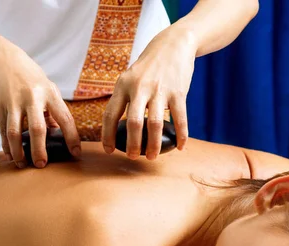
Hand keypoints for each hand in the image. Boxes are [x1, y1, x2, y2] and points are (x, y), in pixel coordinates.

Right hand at [0, 36, 80, 167]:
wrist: (5, 61)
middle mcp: (32, 98)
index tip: (75, 153)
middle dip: (40, 150)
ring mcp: (14, 102)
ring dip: (18, 152)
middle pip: (37, 129)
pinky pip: (3, 130)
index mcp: (50, 94)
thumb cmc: (32, 78)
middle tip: (42, 165)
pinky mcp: (0, 106)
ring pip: (15, 132)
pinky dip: (6, 145)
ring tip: (22, 164)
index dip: (71, 137)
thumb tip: (57, 134)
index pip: (65, 119)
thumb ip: (54, 111)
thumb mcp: (48, 89)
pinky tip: (10, 155)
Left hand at [101, 26, 195, 159]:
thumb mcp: (130, 77)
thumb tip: (115, 128)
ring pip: (155, 124)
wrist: (173, 44)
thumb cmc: (148, 67)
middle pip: (133, 123)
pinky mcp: (178, 91)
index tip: (108, 150)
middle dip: (132, 144)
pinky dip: (181, 135)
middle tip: (133, 157)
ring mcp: (160, 89)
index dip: (107, 135)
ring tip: (152, 156)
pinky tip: (180, 146)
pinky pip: (179, 118)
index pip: (110, 114)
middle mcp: (139, 87)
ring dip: (154, 145)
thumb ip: (124, 99)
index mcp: (123, 85)